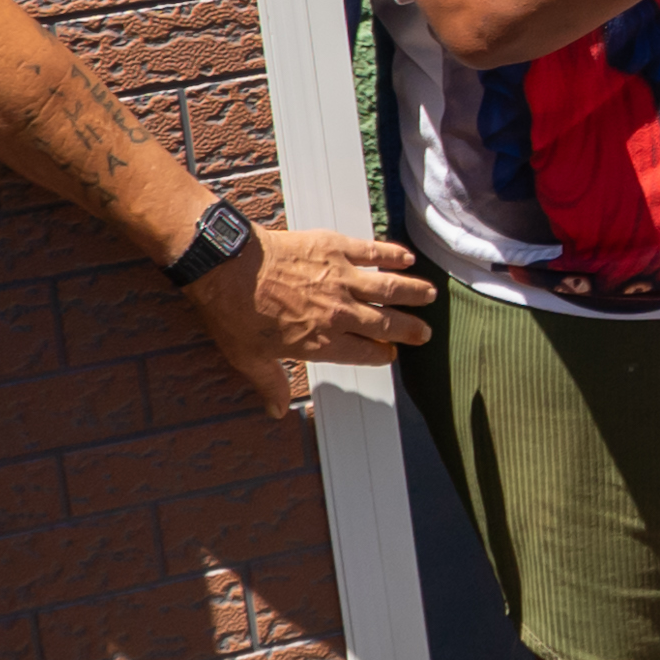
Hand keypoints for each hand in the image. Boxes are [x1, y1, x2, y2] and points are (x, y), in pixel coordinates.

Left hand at [185, 227, 437, 417]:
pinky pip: (373, 252)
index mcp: (320, 342)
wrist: (229, 268)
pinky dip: (392, 255)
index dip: (381, 355)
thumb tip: (275, 410)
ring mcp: (341, 279)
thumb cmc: (234, 313)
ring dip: (413, 292)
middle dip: (409, 329)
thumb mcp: (249, 358)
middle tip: (425, 332)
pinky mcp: (336, 249)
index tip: (391, 354)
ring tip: (430, 294)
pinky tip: (407, 257)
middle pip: (386, 323)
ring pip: (389, 288)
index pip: (364, 353)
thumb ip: (270, 384)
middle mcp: (339, 313)